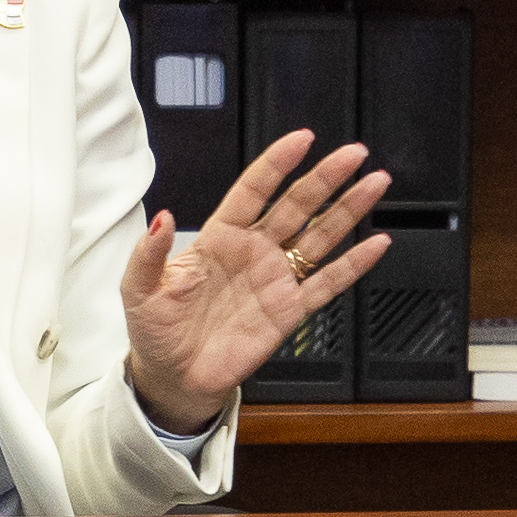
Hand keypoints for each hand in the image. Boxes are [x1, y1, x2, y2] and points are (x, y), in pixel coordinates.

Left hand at [119, 133, 391, 432]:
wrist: (174, 376)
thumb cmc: (156, 330)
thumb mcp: (140, 288)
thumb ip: (150, 252)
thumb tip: (162, 218)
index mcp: (219, 238)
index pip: (253, 190)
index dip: (277, 164)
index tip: (302, 140)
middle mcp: (253, 251)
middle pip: (297, 205)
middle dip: (325, 178)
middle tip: (353, 154)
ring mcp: (275, 278)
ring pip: (319, 236)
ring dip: (348, 211)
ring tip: (374, 184)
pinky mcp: (289, 311)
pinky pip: (327, 283)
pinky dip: (353, 265)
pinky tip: (376, 244)